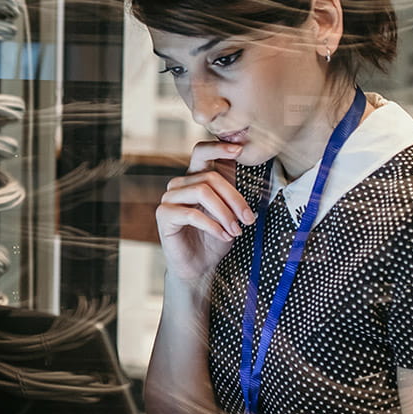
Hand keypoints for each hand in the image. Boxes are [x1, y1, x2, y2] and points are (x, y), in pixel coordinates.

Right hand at [155, 141, 255, 283]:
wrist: (200, 266)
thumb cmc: (215, 238)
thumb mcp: (230, 210)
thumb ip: (232, 188)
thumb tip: (246, 163)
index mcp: (195, 178)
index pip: (201, 152)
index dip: (219, 147)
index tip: (240, 149)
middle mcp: (179, 184)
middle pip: (211, 177)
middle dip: (235, 198)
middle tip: (248, 218)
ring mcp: (169, 199)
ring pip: (202, 192)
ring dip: (225, 213)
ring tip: (236, 230)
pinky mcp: (164, 215)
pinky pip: (192, 213)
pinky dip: (213, 226)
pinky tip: (224, 236)